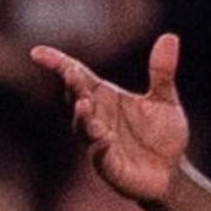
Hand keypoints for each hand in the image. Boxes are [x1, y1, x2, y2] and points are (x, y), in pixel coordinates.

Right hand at [31, 31, 188, 203]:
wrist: (172, 173)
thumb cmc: (162, 135)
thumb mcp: (165, 100)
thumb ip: (162, 72)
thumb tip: (170, 36)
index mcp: (104, 97)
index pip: (77, 77)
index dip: (57, 64)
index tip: (38, 53)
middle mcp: (96, 117)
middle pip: (76, 98)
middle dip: (73, 87)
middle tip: (72, 74)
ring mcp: (99, 142)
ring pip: (83, 127)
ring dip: (82, 116)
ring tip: (85, 105)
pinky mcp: (109, 166)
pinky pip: (100, 156)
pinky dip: (100, 147)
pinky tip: (104, 139)